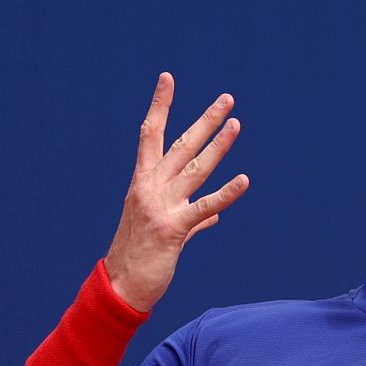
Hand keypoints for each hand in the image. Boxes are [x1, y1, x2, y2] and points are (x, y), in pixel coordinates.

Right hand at [103, 73, 249, 310]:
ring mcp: (160, 206)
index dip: (161, 106)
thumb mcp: (165, 231)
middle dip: (204, 120)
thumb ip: (192, 219)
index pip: (151, 135)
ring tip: (236, 125)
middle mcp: (150, 188)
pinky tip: (244, 180)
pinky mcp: (172, 229)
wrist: (122, 287)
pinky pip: (204, 207)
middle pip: (180, 145)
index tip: (168, 79)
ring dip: (218, 146)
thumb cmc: (141, 257)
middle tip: (227, 98)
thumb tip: (213, 215)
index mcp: (144, 182)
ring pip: (195, 169)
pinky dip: (226, 194)